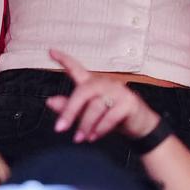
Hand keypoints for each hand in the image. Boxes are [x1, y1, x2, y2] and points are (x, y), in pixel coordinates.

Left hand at [45, 49, 160, 142]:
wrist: (140, 125)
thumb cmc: (110, 116)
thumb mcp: (87, 112)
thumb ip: (69, 107)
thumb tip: (49, 101)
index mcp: (92, 83)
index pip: (76, 69)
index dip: (64, 60)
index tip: (50, 51)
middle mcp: (104, 83)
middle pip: (82, 93)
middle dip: (70, 111)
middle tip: (59, 129)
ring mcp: (118, 91)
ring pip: (96, 107)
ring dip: (85, 125)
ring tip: (79, 138)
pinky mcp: (129, 103)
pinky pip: (110, 116)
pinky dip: (100, 128)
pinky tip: (93, 137)